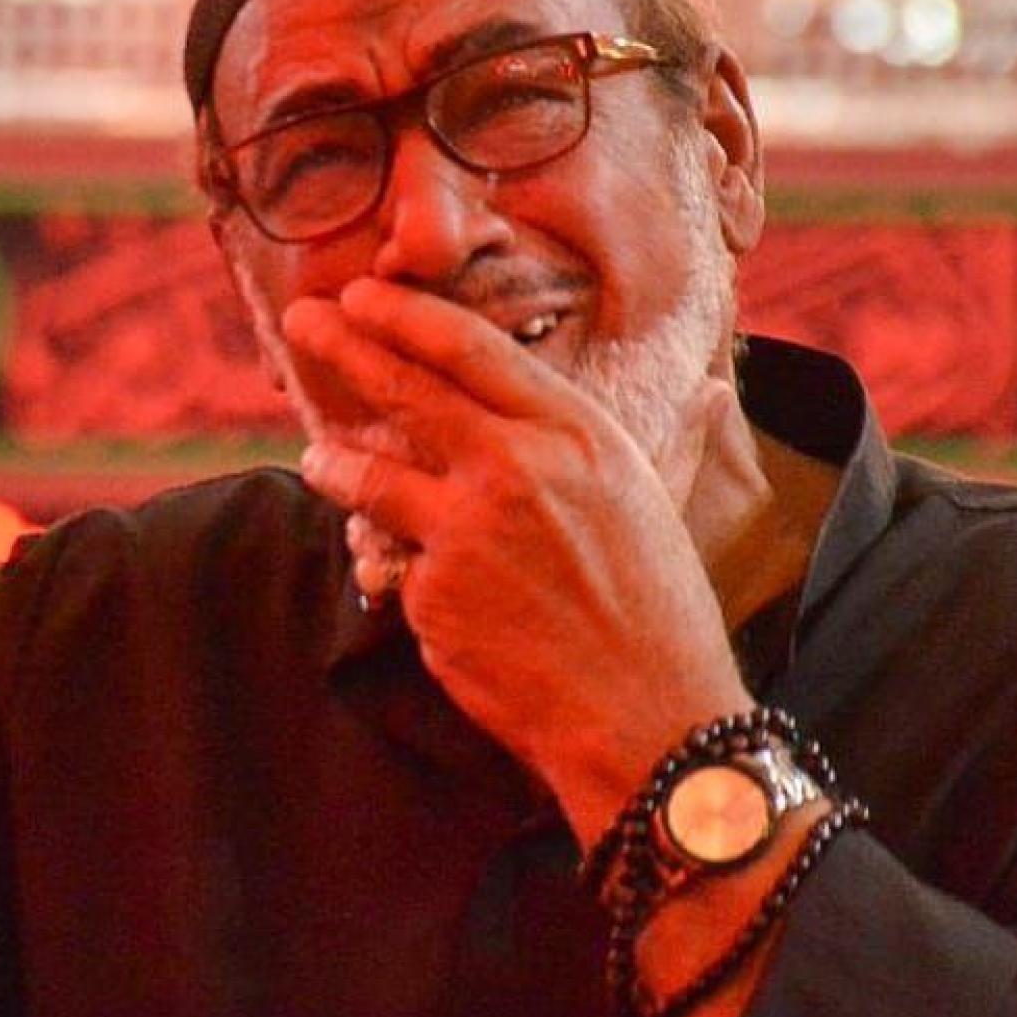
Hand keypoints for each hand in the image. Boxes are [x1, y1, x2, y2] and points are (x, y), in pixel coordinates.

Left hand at [284, 277, 751, 836]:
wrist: (646, 720)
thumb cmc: (661, 610)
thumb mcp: (657, 502)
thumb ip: (659, 438)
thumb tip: (712, 390)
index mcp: (576, 432)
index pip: (469, 348)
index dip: (406, 314)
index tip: (363, 295)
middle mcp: (516, 467)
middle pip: (406, 390)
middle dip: (345, 347)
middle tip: (304, 321)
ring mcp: (465, 531)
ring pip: (374, 476)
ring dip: (336, 461)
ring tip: (318, 458)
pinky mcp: (433, 594)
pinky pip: (401, 563)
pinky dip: (406, 568)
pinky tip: (431, 589)